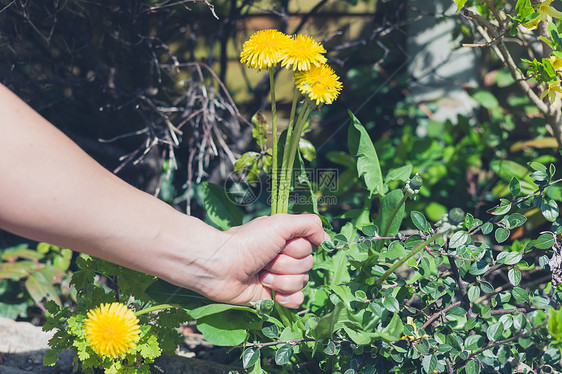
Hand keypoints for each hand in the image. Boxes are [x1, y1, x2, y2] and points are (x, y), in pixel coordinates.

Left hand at [194, 214, 326, 308]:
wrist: (221, 267)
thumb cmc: (248, 242)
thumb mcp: (280, 223)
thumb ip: (309, 224)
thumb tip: (326, 239)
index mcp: (286, 239)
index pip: (311, 246)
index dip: (298, 247)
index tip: (282, 244)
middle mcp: (284, 257)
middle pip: (307, 265)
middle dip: (286, 264)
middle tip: (266, 260)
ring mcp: (279, 277)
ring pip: (301, 282)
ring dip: (281, 279)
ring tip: (261, 274)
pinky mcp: (273, 296)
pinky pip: (297, 300)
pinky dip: (287, 298)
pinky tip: (273, 294)